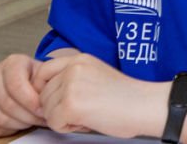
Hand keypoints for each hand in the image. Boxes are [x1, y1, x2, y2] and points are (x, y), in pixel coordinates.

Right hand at [0, 53, 45, 135]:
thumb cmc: (40, 78)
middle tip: (41, 120)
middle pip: (7, 104)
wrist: (30, 79)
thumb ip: (48, 82)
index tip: (43, 110)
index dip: (30, 102)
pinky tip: (20, 125)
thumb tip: (47, 101)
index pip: (16, 86)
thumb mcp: (48, 73)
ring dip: (19, 124)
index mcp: (12, 62)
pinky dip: (7, 130)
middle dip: (27, 116)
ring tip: (33, 122)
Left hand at [35, 52, 157, 138]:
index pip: (43, 72)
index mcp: (80, 59)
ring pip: (46, 110)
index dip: (45, 89)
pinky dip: (68, 128)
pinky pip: (53, 123)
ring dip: (63, 118)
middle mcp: (73, 68)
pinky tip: (88, 121)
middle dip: (57, 107)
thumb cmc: (125, 96)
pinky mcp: (71, 105)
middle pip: (42, 95)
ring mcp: (71, 86)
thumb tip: (44, 93)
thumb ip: (72, 77)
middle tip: (83, 109)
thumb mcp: (96, 74)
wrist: (144, 105)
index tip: (58, 99)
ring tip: (88, 114)